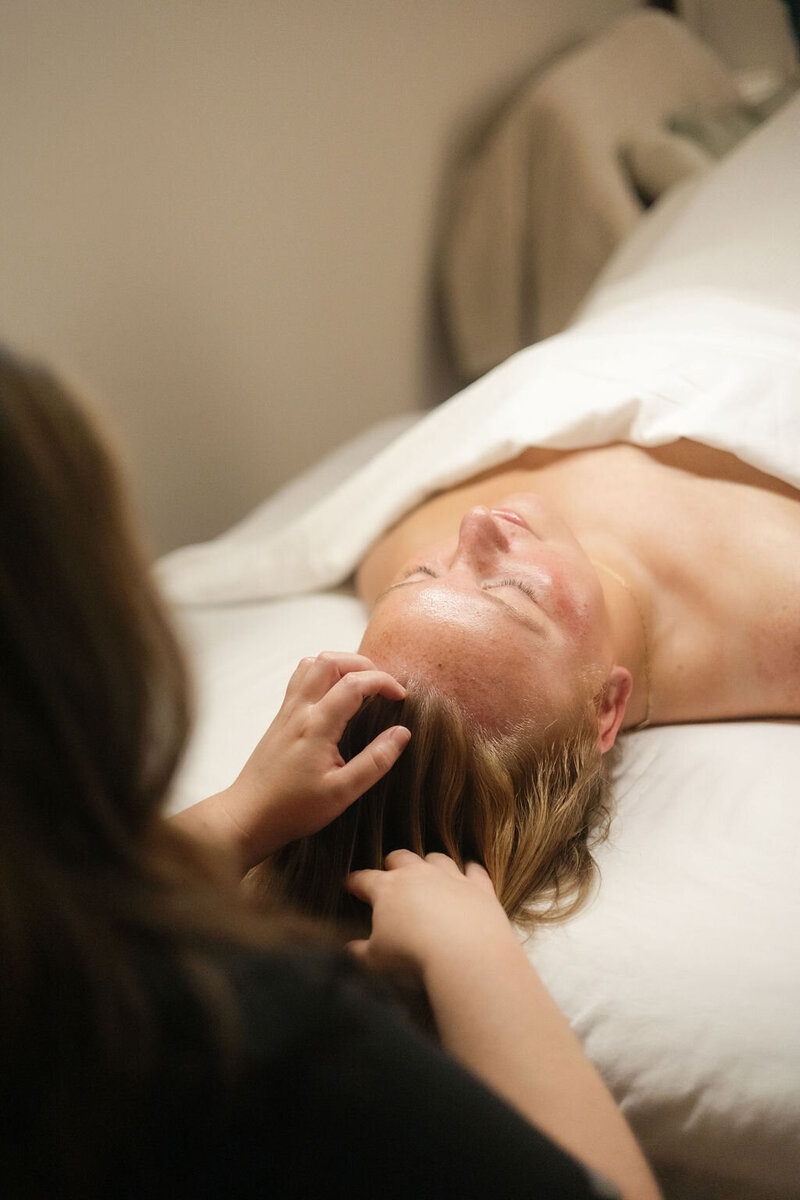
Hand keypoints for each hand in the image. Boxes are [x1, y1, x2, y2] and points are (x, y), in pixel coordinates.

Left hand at [217, 652, 409, 868]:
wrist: (248, 816)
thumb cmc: (293, 809)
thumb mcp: (342, 793)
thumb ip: (375, 761)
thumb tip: (402, 733)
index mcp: (316, 726)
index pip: (354, 683)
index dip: (383, 682)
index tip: (401, 697)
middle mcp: (299, 710)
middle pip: (330, 661)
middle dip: (363, 664)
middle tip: (383, 686)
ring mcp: (286, 711)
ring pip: (312, 664)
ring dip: (341, 665)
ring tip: (362, 686)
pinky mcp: (280, 718)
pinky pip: (301, 679)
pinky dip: (324, 674)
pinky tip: (336, 697)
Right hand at [347, 850, 518, 977]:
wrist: (464, 954)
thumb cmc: (413, 956)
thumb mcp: (377, 960)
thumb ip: (361, 952)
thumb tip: (350, 950)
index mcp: (387, 888)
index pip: (364, 879)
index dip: (355, 881)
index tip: (350, 884)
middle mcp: (418, 874)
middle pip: (401, 857)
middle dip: (393, 863)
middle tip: (389, 870)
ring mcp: (450, 877)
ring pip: (437, 859)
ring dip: (430, 863)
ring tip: (428, 869)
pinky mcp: (478, 887)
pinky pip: (475, 871)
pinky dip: (471, 871)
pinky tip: (470, 872)